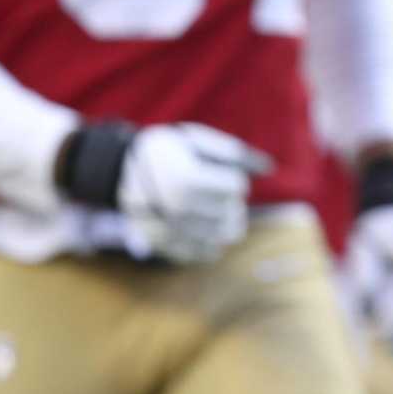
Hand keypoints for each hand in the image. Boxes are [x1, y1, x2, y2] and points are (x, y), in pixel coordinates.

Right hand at [117, 123, 271, 263]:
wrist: (123, 168)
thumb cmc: (170, 149)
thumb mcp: (198, 139)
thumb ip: (234, 152)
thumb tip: (270, 168)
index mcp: (187, 179)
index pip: (236, 187)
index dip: (234, 178)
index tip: (220, 174)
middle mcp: (178, 209)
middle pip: (232, 213)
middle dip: (231, 201)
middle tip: (215, 191)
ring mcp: (170, 232)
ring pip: (223, 236)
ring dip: (226, 221)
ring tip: (213, 207)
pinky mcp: (165, 247)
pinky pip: (204, 254)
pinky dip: (212, 243)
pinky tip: (206, 228)